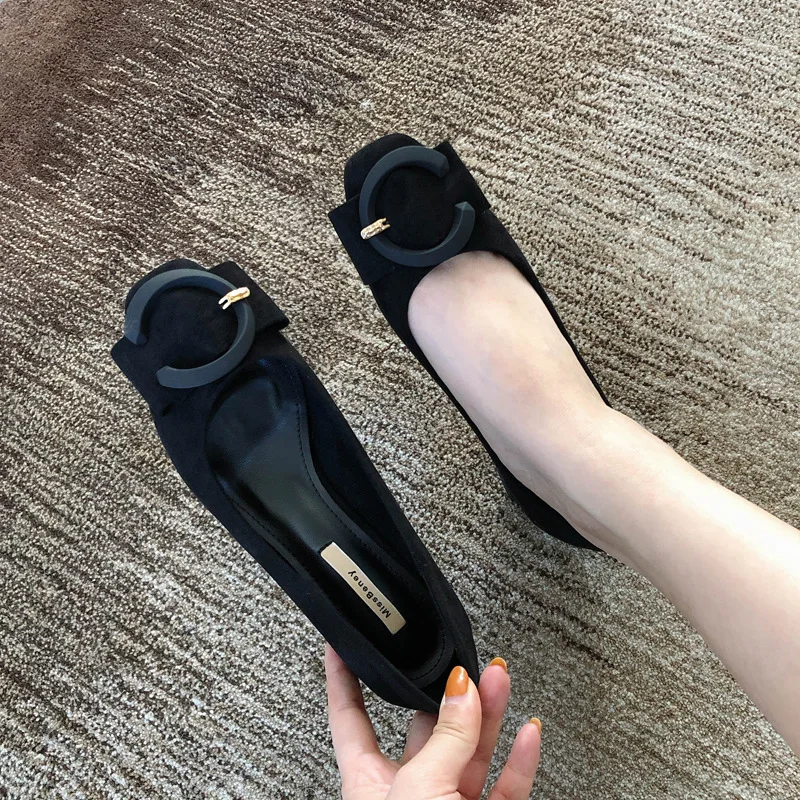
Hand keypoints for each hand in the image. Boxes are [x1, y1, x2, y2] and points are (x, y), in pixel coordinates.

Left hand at [325, 644, 540, 799]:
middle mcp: (408, 792)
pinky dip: (519, 760)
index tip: (342, 644)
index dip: (344, 679)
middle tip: (462, 657)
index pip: (350, 717)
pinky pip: (504, 787)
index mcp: (369, 783)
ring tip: (498, 676)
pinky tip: (527, 733)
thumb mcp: (419, 792)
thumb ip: (444, 740)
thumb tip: (460, 689)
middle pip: (425, 727)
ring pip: (470, 750)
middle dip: (446, 690)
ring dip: (487, 713)